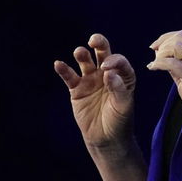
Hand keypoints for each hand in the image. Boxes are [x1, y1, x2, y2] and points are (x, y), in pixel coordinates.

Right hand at [54, 33, 136, 152]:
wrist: (106, 139)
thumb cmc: (119, 121)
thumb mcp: (123, 106)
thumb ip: (118, 89)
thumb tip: (109, 73)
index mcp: (123, 76)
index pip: (119, 62)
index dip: (114, 61)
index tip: (108, 69)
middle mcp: (107, 74)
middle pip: (103, 54)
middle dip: (99, 44)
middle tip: (94, 41)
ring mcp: (91, 80)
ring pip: (85, 62)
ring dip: (82, 55)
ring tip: (79, 52)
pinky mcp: (77, 89)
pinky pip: (69, 77)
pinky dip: (64, 70)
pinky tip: (58, 64)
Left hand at [147, 30, 181, 127]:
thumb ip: (181, 64)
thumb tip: (162, 57)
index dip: (168, 37)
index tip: (157, 45)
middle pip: (181, 36)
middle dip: (163, 42)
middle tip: (154, 53)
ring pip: (176, 46)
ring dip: (161, 53)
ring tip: (156, 63)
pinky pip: (171, 63)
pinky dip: (159, 63)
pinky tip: (154, 67)